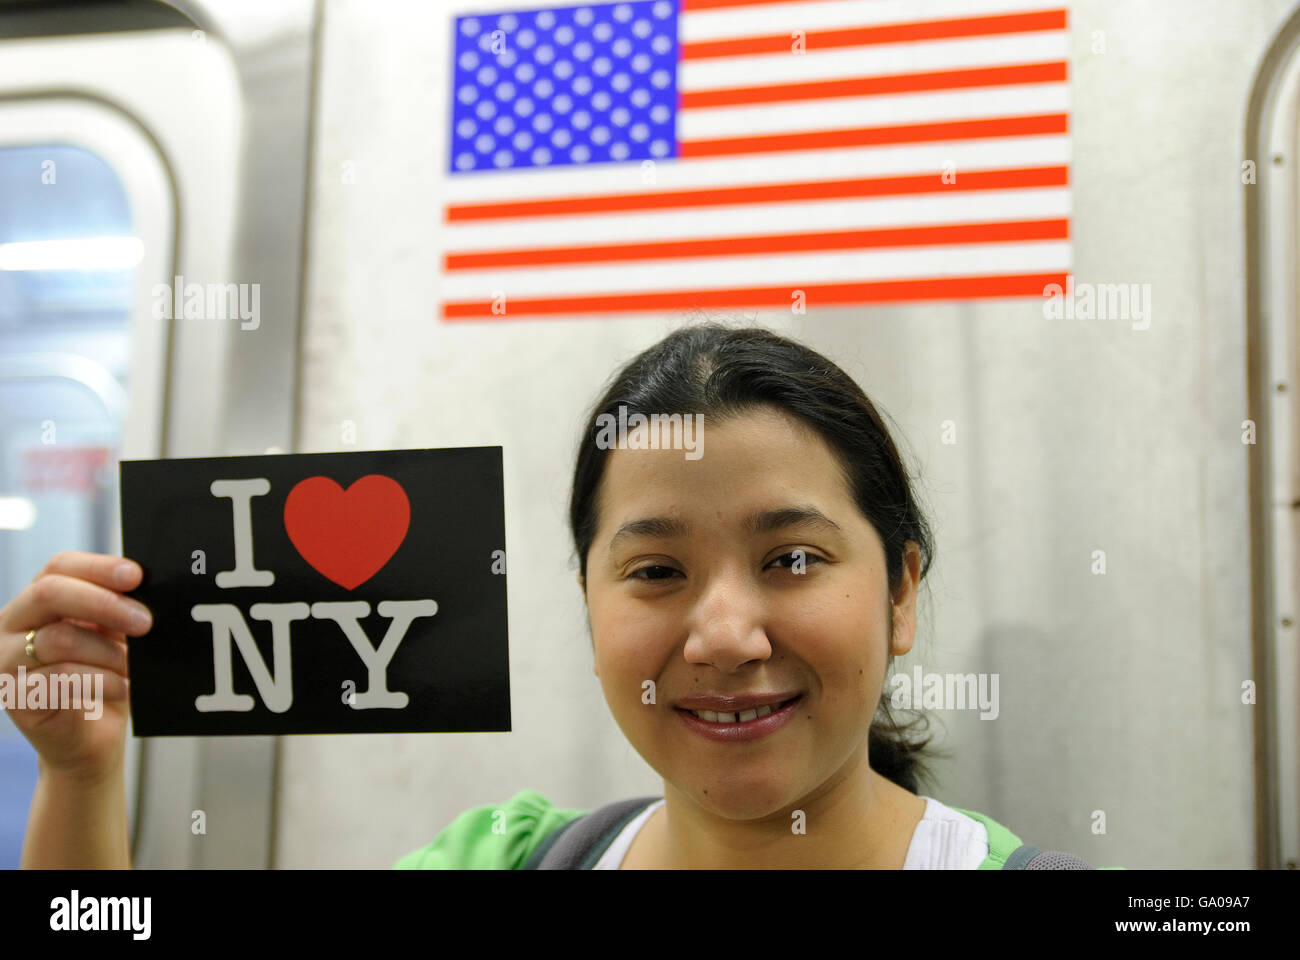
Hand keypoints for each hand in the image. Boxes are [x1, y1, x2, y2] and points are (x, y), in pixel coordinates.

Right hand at [0, 551, 150, 779]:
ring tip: (133, 667)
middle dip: (105, 604)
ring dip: (109, 653)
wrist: (91, 739)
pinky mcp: (14, 696)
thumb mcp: (114, 636)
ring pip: (59, 639)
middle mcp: (12, 625)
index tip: (136, 576)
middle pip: (49, 593)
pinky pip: (59, 679)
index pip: (58, 567)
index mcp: (37, 602)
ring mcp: (6, 660)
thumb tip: (146, 589)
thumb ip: (119, 611)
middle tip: (145, 622)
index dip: (98, 567)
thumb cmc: (105, 679)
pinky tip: (123, 688)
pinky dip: (101, 682)